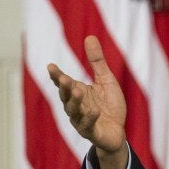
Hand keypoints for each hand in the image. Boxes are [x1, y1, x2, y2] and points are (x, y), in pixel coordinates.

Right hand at [48, 35, 127, 168]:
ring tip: (78, 91)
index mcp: (78, 92)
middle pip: (66, 96)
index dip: (57, 76)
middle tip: (63, 78)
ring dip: (75, 102)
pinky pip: (88, 125)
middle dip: (64, 87)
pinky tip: (95, 111)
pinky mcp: (91, 131)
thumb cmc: (109, 105)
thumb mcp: (106, 80)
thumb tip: (90, 37)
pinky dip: (90, 118)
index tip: (51, 66)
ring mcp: (81, 120)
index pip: (64, 83)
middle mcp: (76, 106)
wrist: (117, 132)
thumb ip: (97, 62)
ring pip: (74, 111)